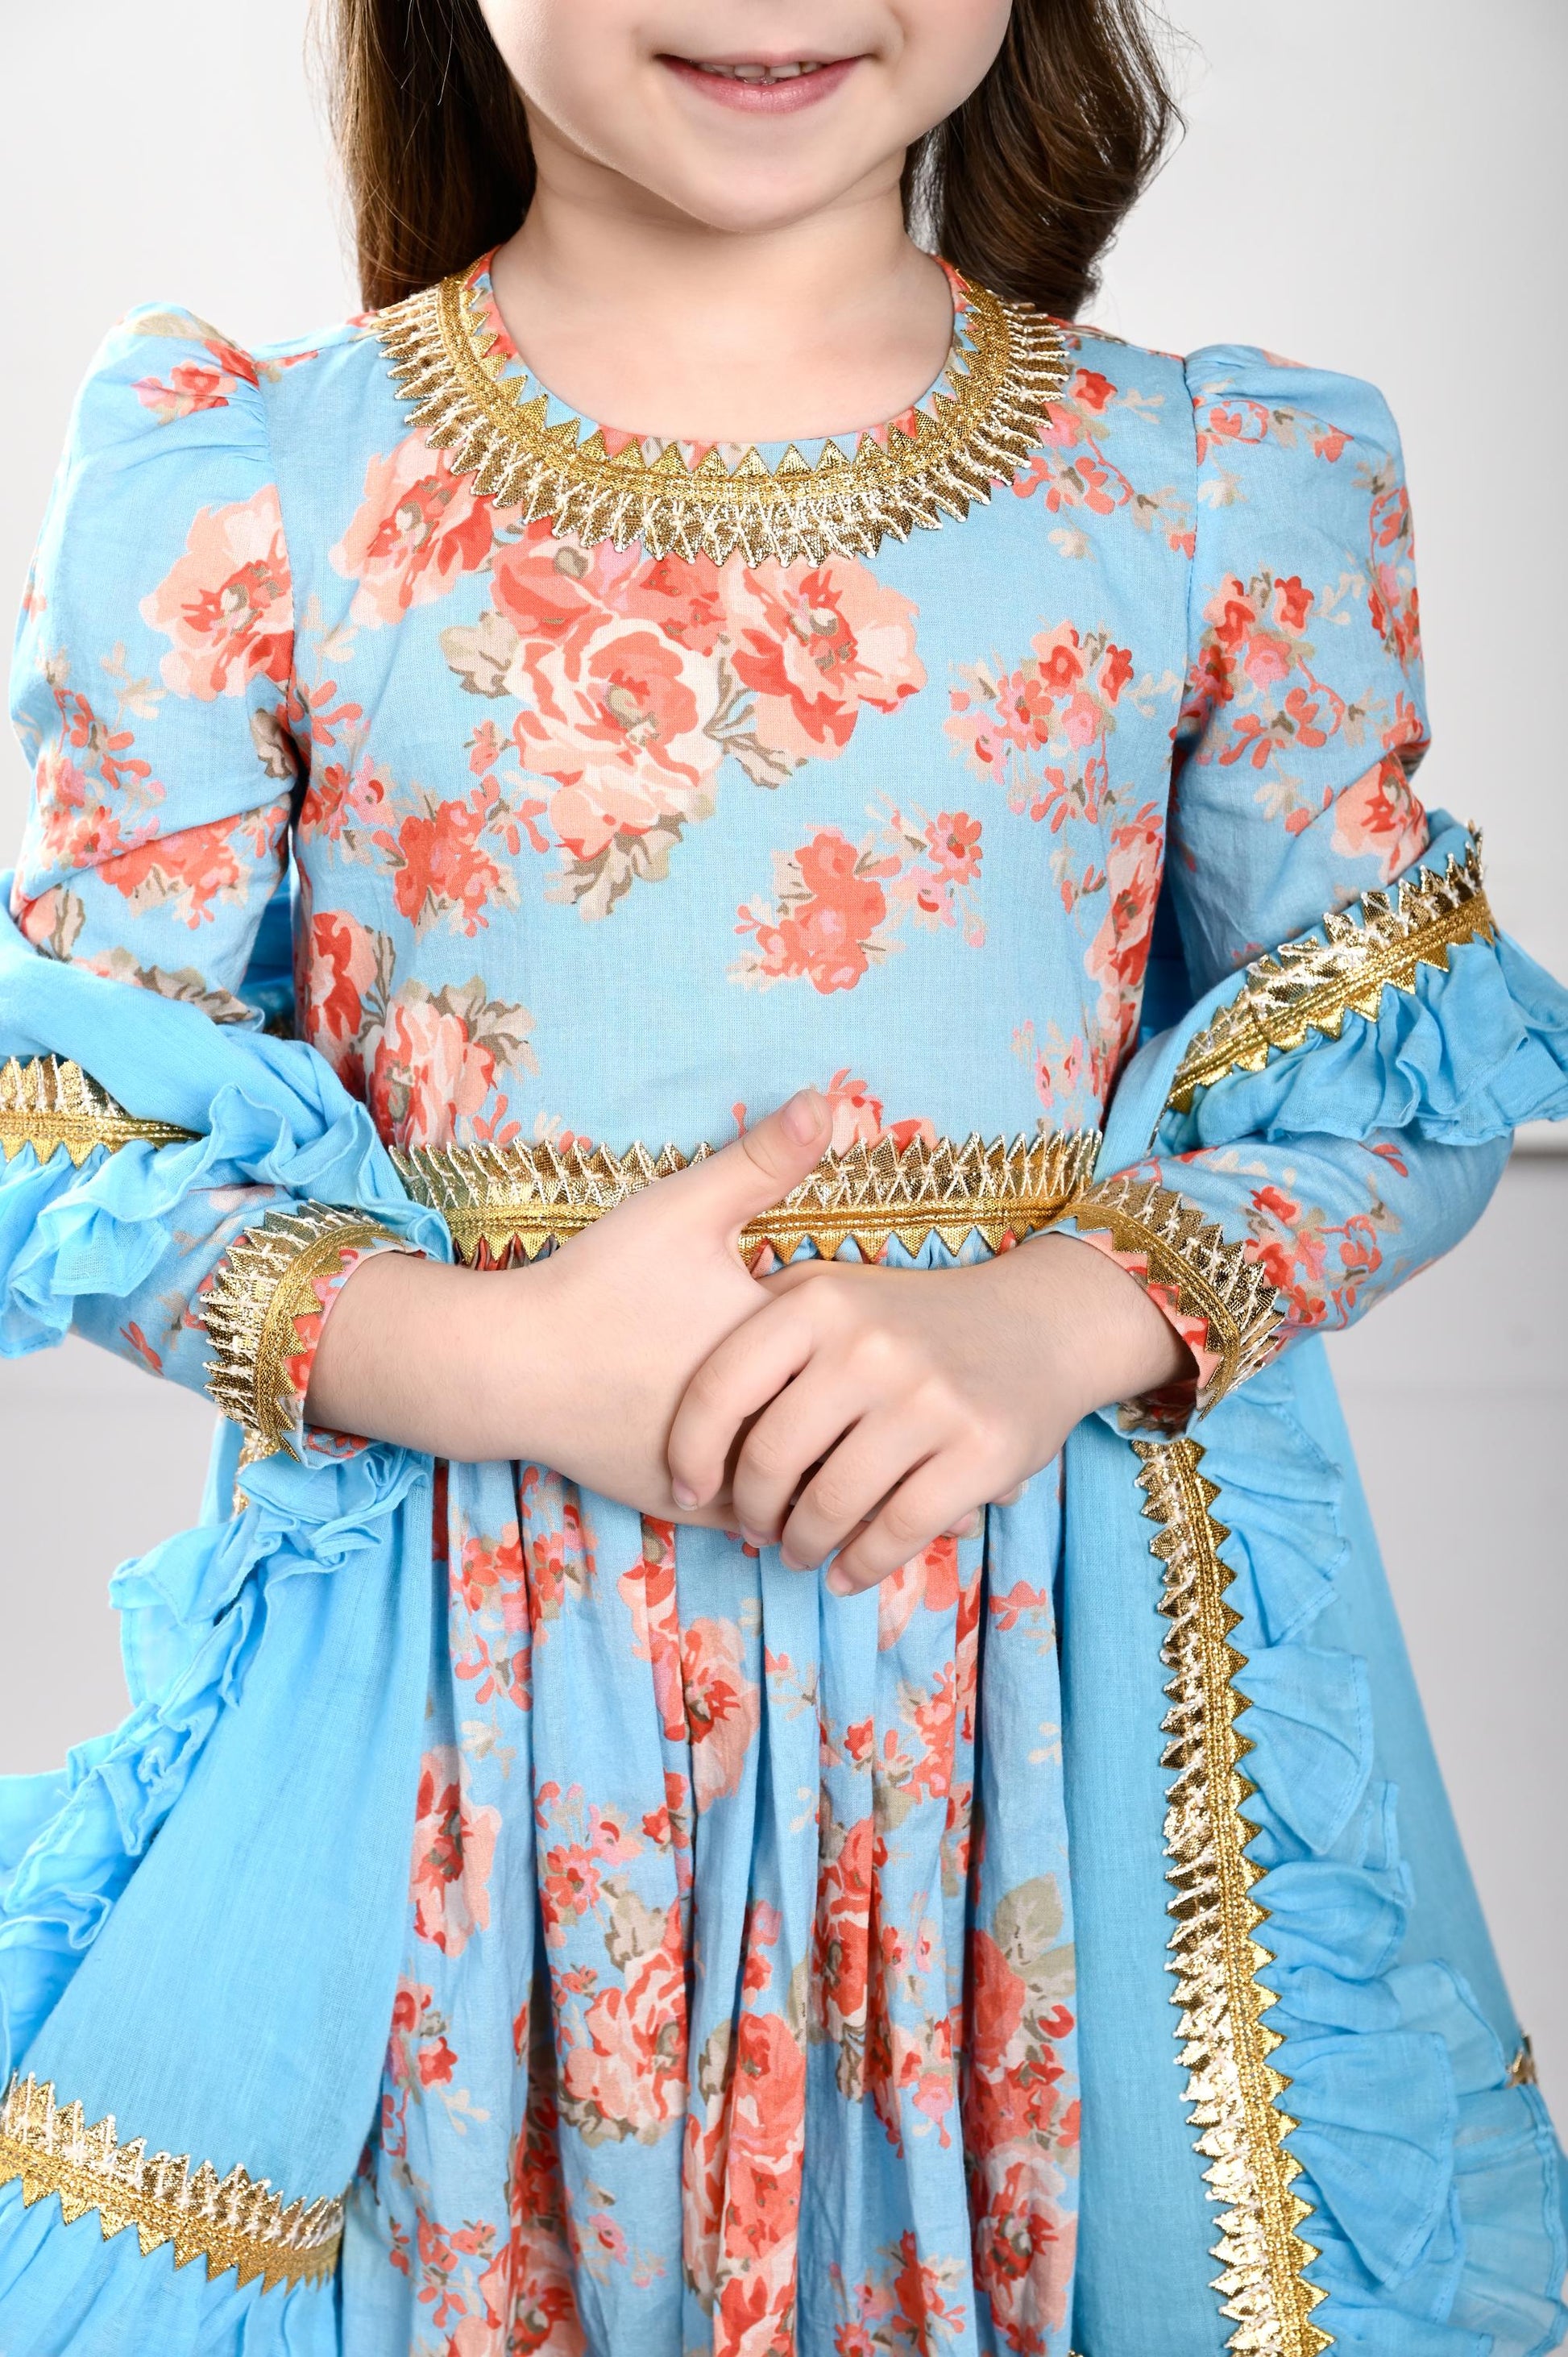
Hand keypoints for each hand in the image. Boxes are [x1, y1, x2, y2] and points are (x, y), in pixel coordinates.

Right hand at [305, 1089, 834, 1517]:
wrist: (506, 1367)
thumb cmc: (596, 1284)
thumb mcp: (680, 1208)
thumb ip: (761, 1159)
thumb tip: (830, 1094)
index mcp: (779, 1354)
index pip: (866, 1365)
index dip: (874, 1348)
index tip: (886, 1332)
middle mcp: (764, 1424)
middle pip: (852, 1431)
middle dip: (866, 1413)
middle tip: (885, 1391)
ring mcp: (729, 1478)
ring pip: (816, 1485)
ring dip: (831, 1462)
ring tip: (846, 1429)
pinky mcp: (691, 1510)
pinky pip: (764, 1517)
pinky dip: (781, 1496)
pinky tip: (789, 1463)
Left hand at [666, 1233, 1191, 1591]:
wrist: (1041, 1322)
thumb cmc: (911, 1318)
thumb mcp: (834, 1290)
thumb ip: (762, 1326)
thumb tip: (677, 1403)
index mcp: (820, 1300)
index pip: (719, 1388)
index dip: (687, 1453)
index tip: (685, 1489)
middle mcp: (871, 1344)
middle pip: (769, 1458)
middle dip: (750, 1510)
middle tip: (752, 1527)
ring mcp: (930, 1398)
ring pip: (831, 1505)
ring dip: (802, 1544)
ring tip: (797, 1551)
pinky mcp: (981, 1451)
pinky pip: (897, 1532)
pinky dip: (861, 1565)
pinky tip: (847, 1573)